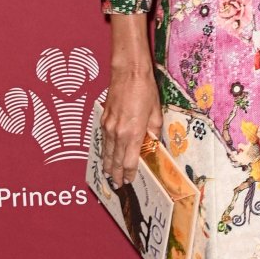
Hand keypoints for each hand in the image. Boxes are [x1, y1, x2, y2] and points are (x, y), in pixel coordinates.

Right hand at [101, 69, 162, 186]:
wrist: (128, 72)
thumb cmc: (145, 90)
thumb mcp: (156, 113)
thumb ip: (153, 131)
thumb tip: (153, 143)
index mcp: (133, 133)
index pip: (129, 161)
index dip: (130, 173)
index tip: (130, 181)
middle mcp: (118, 133)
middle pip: (114, 160)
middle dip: (116, 174)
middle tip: (117, 186)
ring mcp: (108, 126)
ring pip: (106, 152)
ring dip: (107, 165)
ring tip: (109, 176)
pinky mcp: (103, 119)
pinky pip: (103, 140)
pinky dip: (104, 151)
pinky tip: (105, 156)